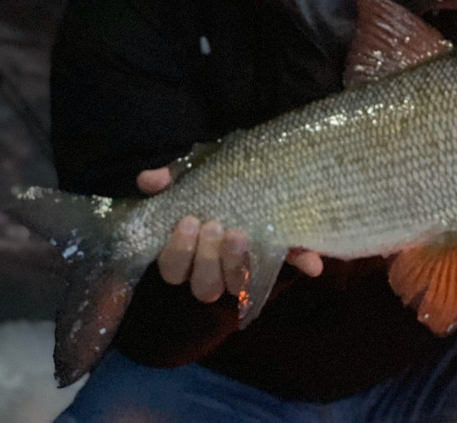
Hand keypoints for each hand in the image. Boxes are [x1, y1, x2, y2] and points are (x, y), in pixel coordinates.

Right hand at [136, 166, 323, 301]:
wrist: (262, 169)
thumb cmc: (217, 179)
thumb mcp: (195, 173)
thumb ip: (170, 177)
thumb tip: (147, 180)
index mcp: (189, 251)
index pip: (173, 270)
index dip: (178, 253)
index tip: (189, 222)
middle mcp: (213, 269)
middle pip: (202, 287)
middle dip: (207, 259)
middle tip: (216, 226)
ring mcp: (245, 270)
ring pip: (234, 286)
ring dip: (237, 264)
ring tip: (240, 234)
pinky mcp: (278, 261)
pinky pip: (292, 268)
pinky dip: (300, 263)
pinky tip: (310, 260)